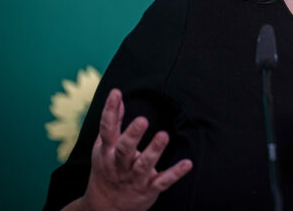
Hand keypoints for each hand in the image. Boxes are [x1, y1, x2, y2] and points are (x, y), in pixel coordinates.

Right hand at [82, 88, 192, 210]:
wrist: (105, 208)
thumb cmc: (107, 169)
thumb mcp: (104, 147)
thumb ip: (113, 123)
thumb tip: (116, 97)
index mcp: (108, 151)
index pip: (107, 129)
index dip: (110, 111)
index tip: (116, 93)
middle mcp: (119, 164)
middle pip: (124, 149)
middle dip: (132, 135)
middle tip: (142, 120)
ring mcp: (134, 177)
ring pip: (144, 165)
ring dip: (154, 151)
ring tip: (163, 136)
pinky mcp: (149, 189)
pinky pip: (163, 181)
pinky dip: (175, 173)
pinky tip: (187, 163)